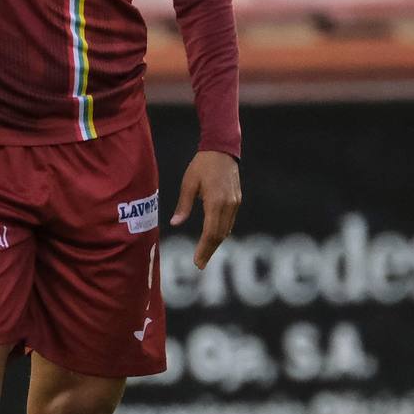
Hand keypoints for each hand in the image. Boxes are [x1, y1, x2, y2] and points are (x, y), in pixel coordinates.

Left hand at [170, 150, 240, 269]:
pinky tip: (212, 239)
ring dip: (215, 244)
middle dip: (209, 251)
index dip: (204, 249)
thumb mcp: (188, 183)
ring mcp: (235, 203)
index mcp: (215, 201)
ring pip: (226, 230)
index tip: (197, 261)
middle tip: (200, 264)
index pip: (210, 232)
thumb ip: (183, 205)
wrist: (222, 149)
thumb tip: (175, 223)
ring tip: (204, 255)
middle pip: (220, 235)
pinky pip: (229, 222)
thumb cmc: (202, 165)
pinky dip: (221, 232)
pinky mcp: (237, 200)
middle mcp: (228, 205)